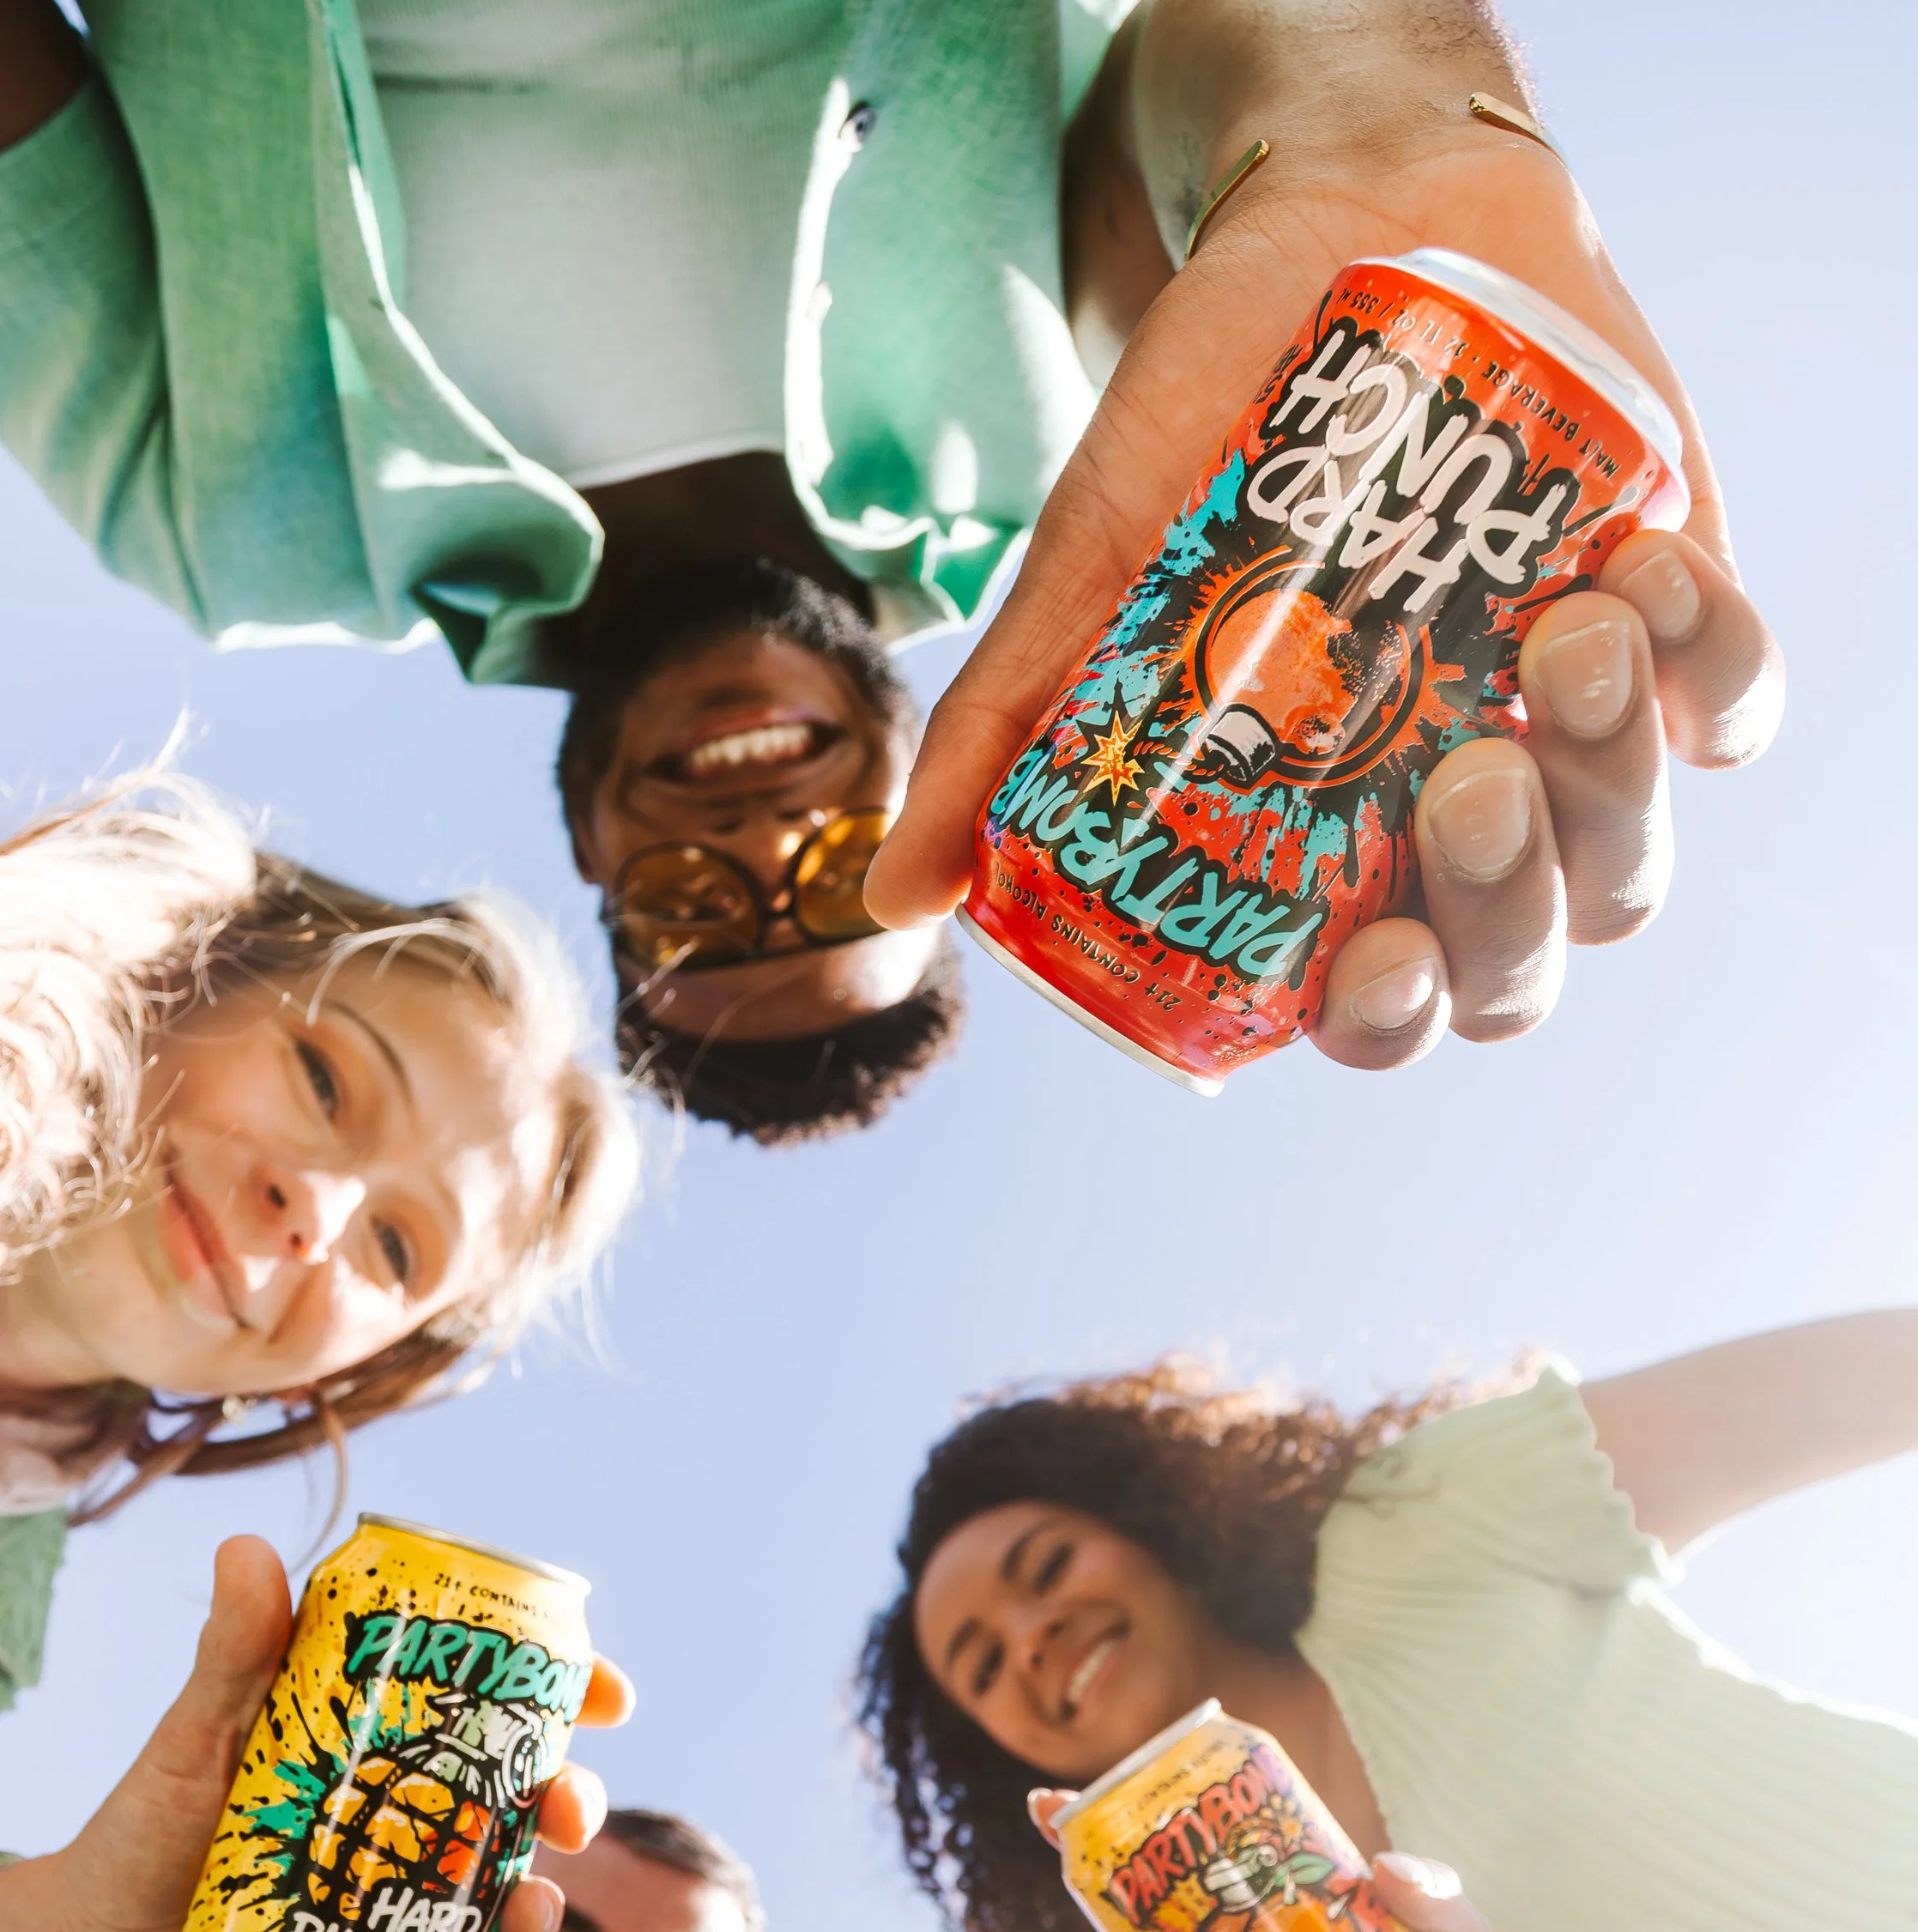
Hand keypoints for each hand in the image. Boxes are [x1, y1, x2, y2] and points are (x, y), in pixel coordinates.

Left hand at [48, 1536, 630, 1931]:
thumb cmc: (142, 1827)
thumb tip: (247, 1546)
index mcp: (386, 1745)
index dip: (570, 1693)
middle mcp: (410, 1823)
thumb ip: (229, 1656)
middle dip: (576, 1805)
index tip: (610, 1696)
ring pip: (506, 1902)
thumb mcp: (192, 1739)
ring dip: (540, 1912)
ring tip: (527, 1924)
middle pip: (526, 1805)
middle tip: (571, 1815)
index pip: (497, 1707)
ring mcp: (398, 1906)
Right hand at [866, 63, 1782, 1067]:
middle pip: (1518, 961)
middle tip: (1464, 778)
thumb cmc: (1207, 421)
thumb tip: (889, 889)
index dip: (1394, 1023)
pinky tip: (1640, 575)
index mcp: (1328, 858)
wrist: (1347, 218)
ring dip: (1611, 785)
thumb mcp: (1090, 571)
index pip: (1384, 1009)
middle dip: (1507, 902)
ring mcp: (1575, 738)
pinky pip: (1732, 709)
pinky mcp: (1678, 632)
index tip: (1374, 965)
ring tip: (1561, 637)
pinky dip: (1709, 668)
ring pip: (1628, 863)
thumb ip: (1002, 729)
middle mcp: (1458, 824)